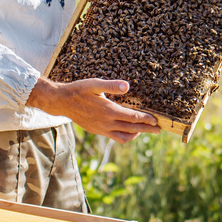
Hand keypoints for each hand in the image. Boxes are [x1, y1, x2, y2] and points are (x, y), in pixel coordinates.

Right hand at [27, 77, 160, 143]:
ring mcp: (102, 129)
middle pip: (132, 129)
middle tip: (159, 130)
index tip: (156, 120)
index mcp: (108, 111)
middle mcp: (106, 123)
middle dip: (146, 129)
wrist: (62, 102)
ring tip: (145, 130)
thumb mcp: (94, 84)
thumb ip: (112, 85)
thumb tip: (127, 86)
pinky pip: (116, 138)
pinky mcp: (98, 131)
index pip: (132, 117)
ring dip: (136, 134)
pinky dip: (126, 136)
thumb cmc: (79, 90)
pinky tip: (129, 130)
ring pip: (124, 136)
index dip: (146, 119)